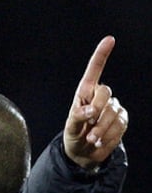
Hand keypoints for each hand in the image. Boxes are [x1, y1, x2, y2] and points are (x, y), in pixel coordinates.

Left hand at [64, 36, 127, 168]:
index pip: (94, 71)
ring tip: (91, 139)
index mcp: (85, 93)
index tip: (110, 40)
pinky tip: (100, 141)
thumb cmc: (74, 136)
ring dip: (101, 129)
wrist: (84, 153)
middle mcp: (100, 97)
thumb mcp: (70, 127)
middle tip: (89, 123)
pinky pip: (120, 125)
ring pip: (113, 112)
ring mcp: (113, 108)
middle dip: (97, 109)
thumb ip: (78, 116)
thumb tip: (91, 111)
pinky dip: (109, 136)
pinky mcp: (121, 120)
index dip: (101, 55)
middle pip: (106, 92)